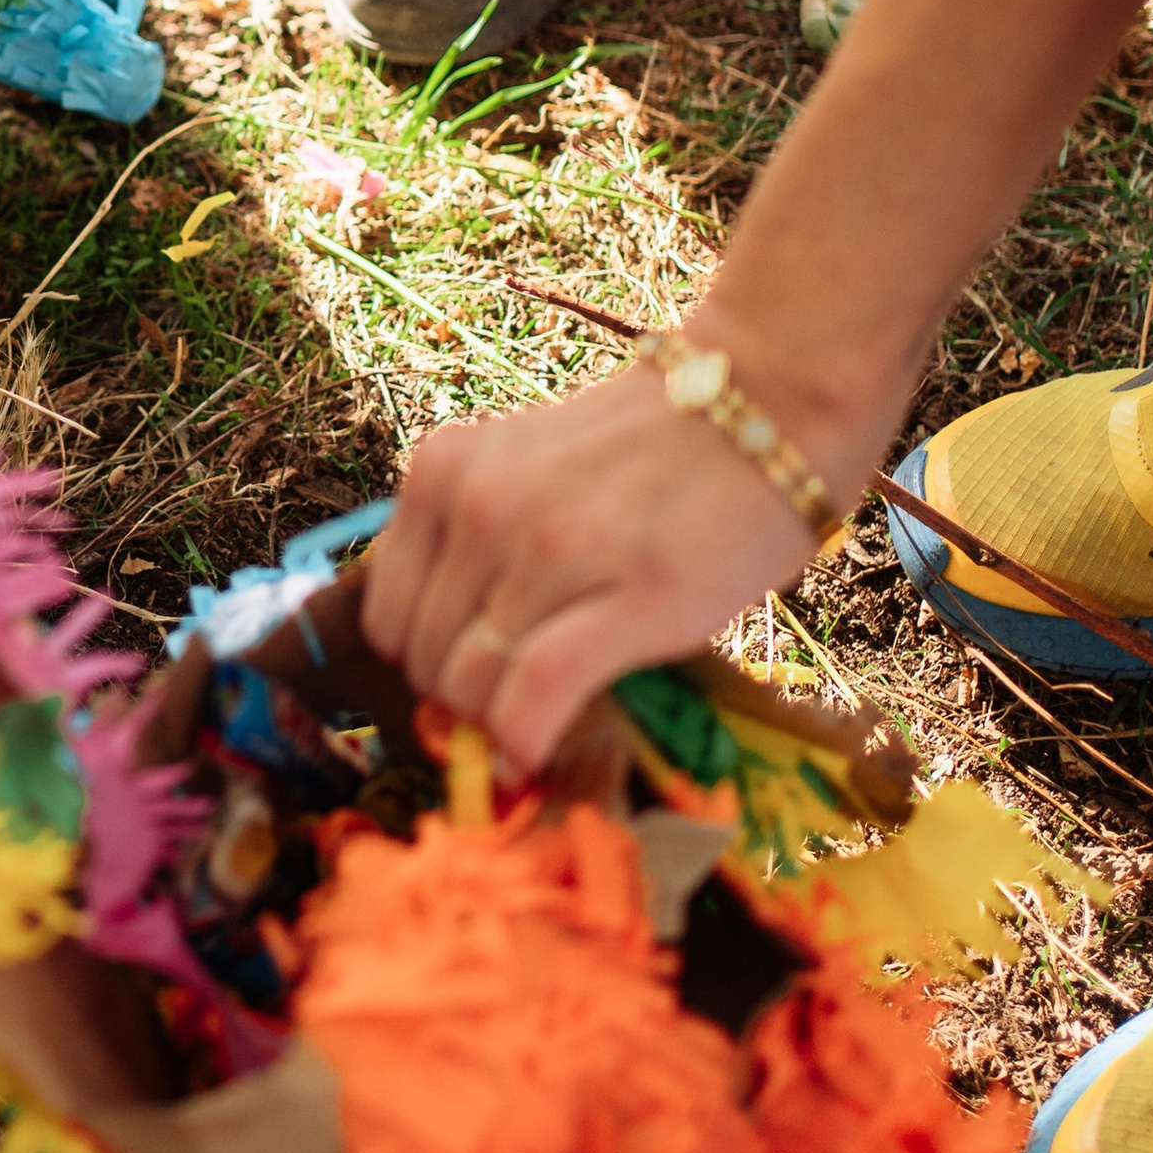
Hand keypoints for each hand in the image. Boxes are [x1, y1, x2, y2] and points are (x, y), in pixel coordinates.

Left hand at [359, 352, 851, 776]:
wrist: (765, 403)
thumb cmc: (644, 453)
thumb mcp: (523, 474)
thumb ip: (472, 549)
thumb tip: (441, 674)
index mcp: (443, 471)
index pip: (387, 617)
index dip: (426, 664)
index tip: (471, 679)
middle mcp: (480, 504)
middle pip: (424, 660)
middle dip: (463, 700)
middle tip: (520, 699)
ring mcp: (551, 548)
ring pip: (470, 686)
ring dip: (498, 723)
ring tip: (545, 710)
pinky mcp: (632, 596)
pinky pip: (536, 695)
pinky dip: (526, 740)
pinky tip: (540, 749)